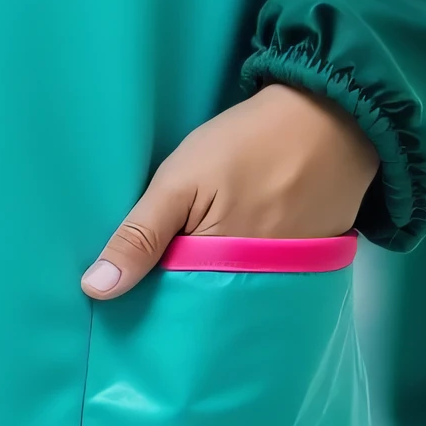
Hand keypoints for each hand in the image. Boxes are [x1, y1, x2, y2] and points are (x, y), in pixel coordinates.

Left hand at [81, 85, 375, 300]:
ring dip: (214, 288)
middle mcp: (261, 290)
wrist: (330, 115)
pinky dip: (249, 273)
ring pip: (238, 295)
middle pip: (210, 308)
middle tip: (151, 286)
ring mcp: (291, 279)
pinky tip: (230, 256)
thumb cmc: (247, 143)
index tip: (123, 300)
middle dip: (181, 300)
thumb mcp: (181, 180)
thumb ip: (141, 234)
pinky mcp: (310, 263)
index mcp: (225, 273)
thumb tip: (95, 289)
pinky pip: (270, 282)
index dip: (150, 303)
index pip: (177, 310)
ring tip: (186, 272)